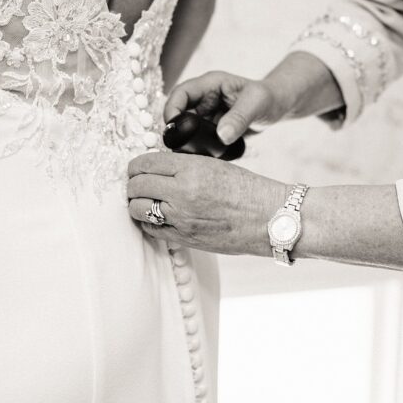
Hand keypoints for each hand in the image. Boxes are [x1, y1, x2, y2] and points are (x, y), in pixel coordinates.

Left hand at [127, 152, 287, 254]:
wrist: (269, 219)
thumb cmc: (247, 190)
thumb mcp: (214, 166)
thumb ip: (183, 166)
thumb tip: (155, 168)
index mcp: (191, 169)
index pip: (145, 163)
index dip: (136, 165)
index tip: (137, 168)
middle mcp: (182, 193)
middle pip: (136, 186)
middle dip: (133, 184)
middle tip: (139, 184)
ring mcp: (181, 218)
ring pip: (137, 209)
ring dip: (138, 203)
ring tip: (147, 200)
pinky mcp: (184, 238)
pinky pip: (151, 229)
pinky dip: (149, 222)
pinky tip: (158, 216)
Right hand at [164, 71, 289, 145]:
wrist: (279, 106)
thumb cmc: (270, 98)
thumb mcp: (257, 104)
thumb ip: (240, 118)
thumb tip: (222, 136)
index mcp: (210, 84)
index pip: (181, 93)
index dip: (172, 109)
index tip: (173, 129)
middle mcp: (204, 98)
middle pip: (179, 113)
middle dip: (176, 130)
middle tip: (178, 149)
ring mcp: (207, 114)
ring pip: (187, 128)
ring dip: (186, 141)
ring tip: (191, 156)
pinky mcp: (212, 129)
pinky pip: (198, 138)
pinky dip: (198, 148)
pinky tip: (203, 159)